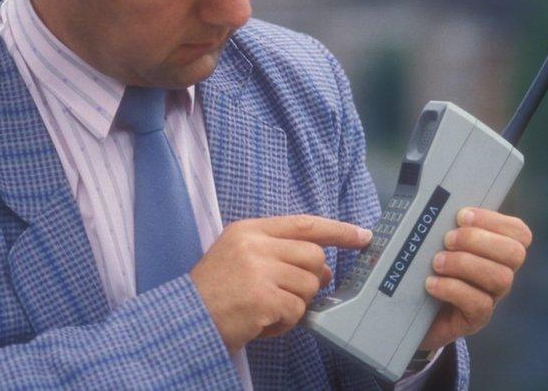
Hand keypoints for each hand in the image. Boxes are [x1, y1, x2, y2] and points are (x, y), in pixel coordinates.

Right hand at [190, 214, 371, 352]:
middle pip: (314, 257)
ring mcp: (259, 270)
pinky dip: (284, 323)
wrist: (185, 320)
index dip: (338, 230)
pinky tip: (262, 323)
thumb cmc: (213, 292)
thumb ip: (277, 253)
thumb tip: (323, 267)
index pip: (304, 224)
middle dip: (311, 280)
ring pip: (310, 286)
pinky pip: (297, 311)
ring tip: (266, 310)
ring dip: (294, 305)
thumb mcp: (239, 256)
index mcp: (249, 229)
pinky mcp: (263, 297)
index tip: (362, 236)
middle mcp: (255, 244)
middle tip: (288, 294)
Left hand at [418, 207, 531, 351]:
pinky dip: (453, 289)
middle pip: (514, 253)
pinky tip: (431, 284)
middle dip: (479, 240)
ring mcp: (490, 298)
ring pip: (501, 278)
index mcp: (494, 249)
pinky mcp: (475, 319)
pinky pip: (479, 305)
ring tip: (436, 263)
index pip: (517, 232)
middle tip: (447, 239)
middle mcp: (499, 272)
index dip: (494, 220)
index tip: (461, 215)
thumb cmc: (420, 268)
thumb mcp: (428, 243)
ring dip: (466, 264)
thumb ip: (433, 226)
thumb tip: (415, 214)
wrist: (407, 311)